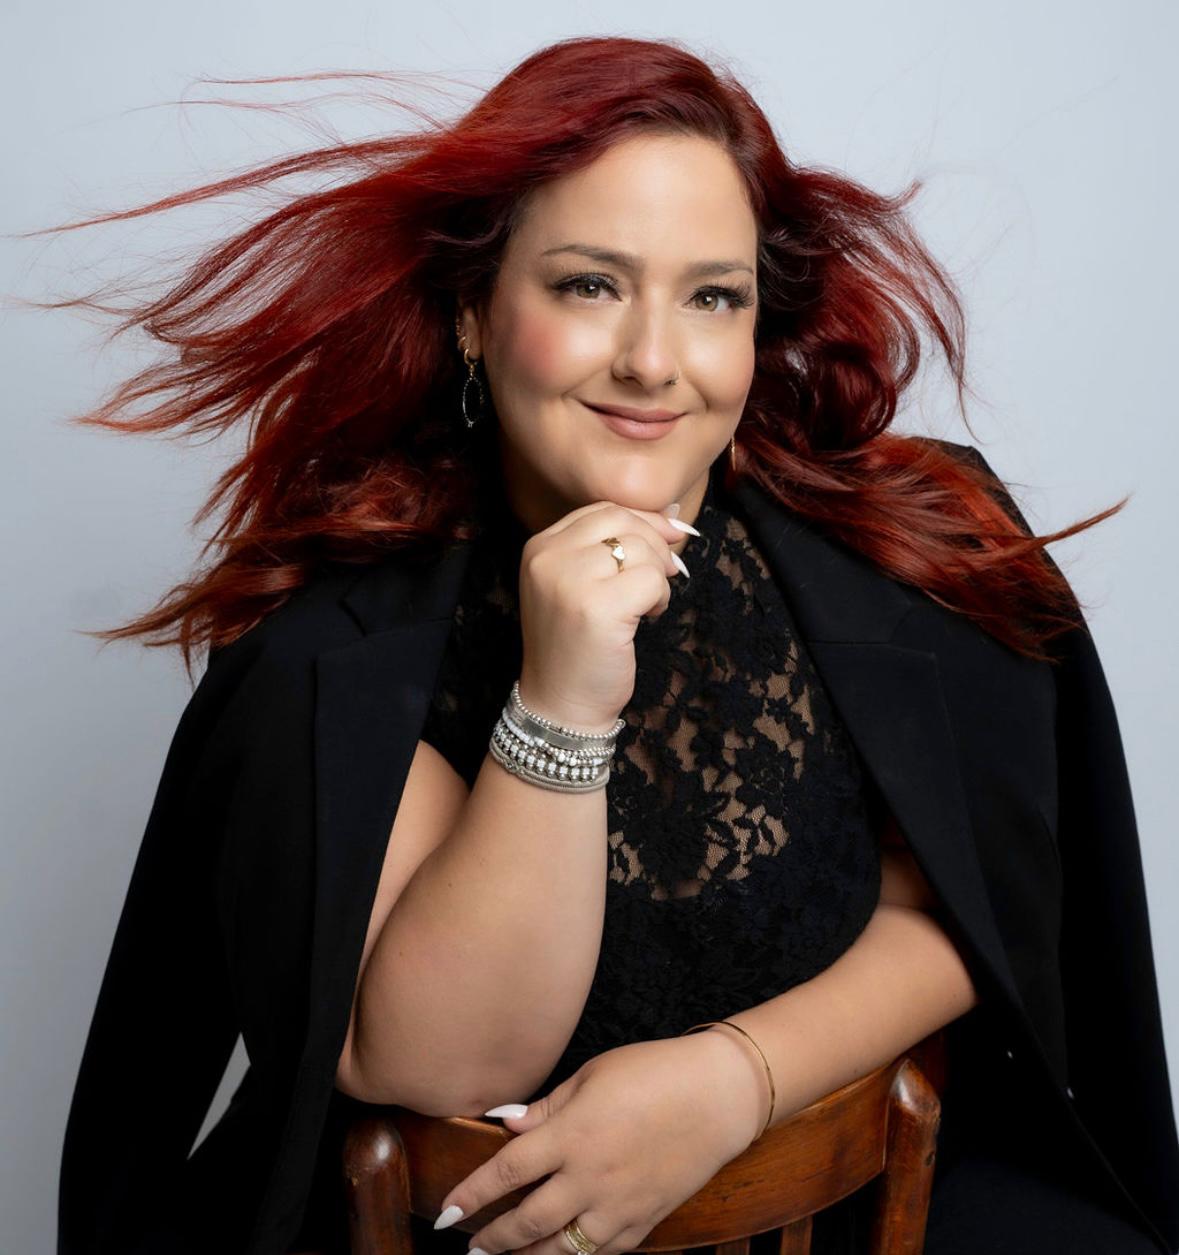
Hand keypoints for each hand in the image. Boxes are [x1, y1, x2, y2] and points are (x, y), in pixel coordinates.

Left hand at [433, 1033, 765, 1254]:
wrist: (718, 1095)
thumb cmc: (653, 1071)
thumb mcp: (593, 1074)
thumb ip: (547, 1107)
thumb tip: (505, 1124)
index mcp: (572, 1135)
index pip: (506, 1173)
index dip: (471, 1196)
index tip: (445, 1214)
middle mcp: (590, 1177)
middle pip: (527, 1223)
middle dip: (492, 1240)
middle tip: (470, 1248)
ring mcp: (619, 1206)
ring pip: (561, 1251)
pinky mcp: (645, 1221)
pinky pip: (601, 1253)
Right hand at [517, 501, 694, 732]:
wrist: (560, 703)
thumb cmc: (575, 646)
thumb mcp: (575, 585)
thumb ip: (608, 548)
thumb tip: (671, 520)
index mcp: (538, 547)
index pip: (602, 511)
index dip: (642, 521)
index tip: (667, 539)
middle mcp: (548, 558)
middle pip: (622, 522)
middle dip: (654, 546)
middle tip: (660, 578)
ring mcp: (570, 581)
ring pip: (640, 550)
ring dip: (657, 578)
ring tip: (645, 606)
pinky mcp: (598, 607)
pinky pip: (651, 580)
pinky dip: (660, 598)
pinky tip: (647, 618)